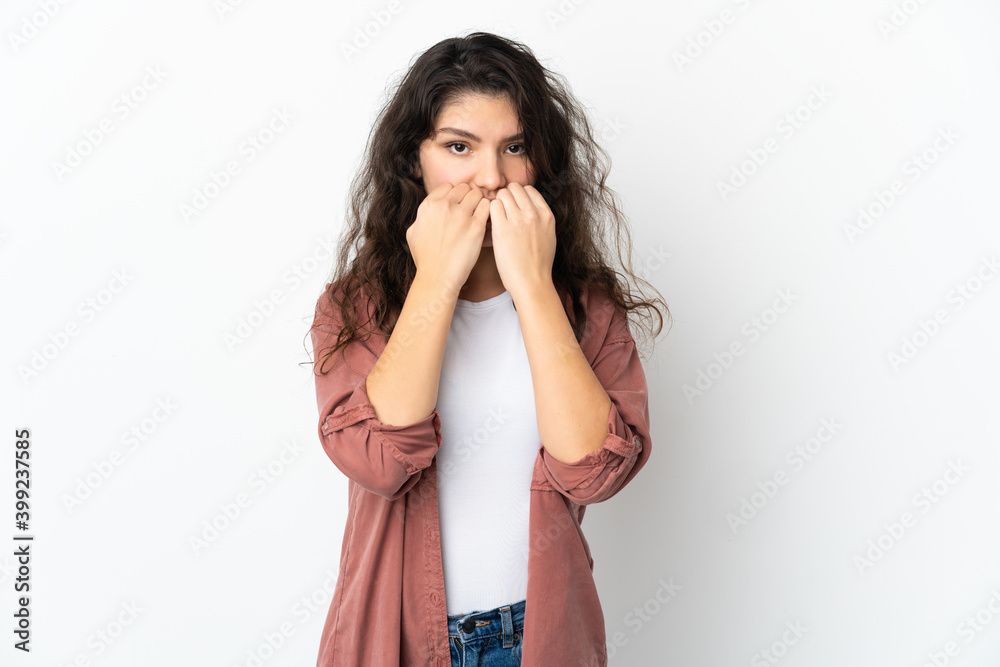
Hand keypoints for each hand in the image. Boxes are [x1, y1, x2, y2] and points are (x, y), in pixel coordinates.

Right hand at [406, 183, 490, 293]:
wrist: (438, 277)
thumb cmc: (425, 259)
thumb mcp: (413, 232)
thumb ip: (421, 216)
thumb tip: (428, 210)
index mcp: (429, 206)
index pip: (448, 186)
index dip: (454, 195)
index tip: (458, 205)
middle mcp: (444, 206)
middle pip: (464, 188)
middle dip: (468, 197)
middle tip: (470, 211)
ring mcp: (461, 215)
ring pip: (477, 194)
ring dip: (479, 203)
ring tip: (478, 215)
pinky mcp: (476, 226)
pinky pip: (487, 206)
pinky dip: (488, 211)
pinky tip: (484, 221)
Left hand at [489, 183, 556, 298]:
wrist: (532, 283)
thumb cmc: (538, 264)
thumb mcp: (548, 236)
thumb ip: (540, 219)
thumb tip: (529, 209)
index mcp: (546, 214)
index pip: (528, 189)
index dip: (518, 196)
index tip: (513, 206)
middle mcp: (533, 214)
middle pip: (514, 188)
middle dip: (506, 196)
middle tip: (501, 211)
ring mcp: (518, 220)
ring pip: (502, 194)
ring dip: (496, 203)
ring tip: (495, 218)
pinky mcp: (502, 228)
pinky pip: (492, 206)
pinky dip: (489, 212)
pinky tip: (490, 223)